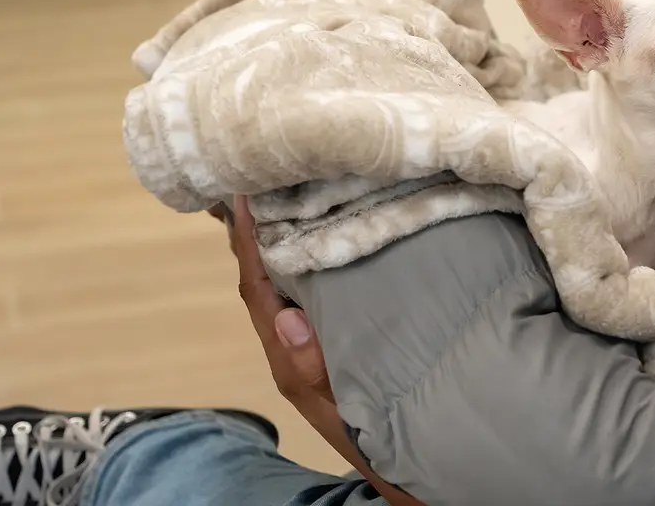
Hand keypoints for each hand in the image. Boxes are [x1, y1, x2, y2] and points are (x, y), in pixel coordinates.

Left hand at [227, 196, 426, 505]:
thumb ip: (315, 370)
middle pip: (266, 280)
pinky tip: (333, 240)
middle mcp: (296, 347)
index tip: (241, 194)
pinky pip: (316, 295)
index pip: (258, 290)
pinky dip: (315, 262)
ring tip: (292, 196)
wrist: (413, 480)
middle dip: (260, 232)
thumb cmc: (380, 447)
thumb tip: (286, 315)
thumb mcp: (348, 412)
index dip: (247, 243)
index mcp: (291, 360)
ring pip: (290, 285)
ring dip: (286, 242)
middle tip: (261, 178)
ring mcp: (315, 346)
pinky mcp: (338, 344)